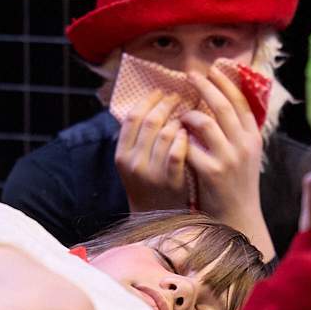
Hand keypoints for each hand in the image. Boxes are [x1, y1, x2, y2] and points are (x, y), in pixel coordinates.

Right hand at [114, 91, 190, 213]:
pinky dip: (184, 139)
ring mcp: (152, 173)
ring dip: (178, 121)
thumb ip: (136, 137)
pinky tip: (189, 135)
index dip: (147, 100)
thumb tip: (147, 103)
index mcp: (121, 155)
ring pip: (166, 133)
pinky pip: (178, 151)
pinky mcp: (171, 181)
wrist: (157, 217)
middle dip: (166, 105)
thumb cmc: (147, 183)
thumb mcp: (132, 162)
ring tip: (184, 118)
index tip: (159, 91)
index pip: (132, 117)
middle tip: (177, 97)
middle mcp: (134, 163)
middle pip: (150, 121)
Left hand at [183, 62, 273, 258]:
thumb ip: (236, 131)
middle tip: (190, 74)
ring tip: (180, 112)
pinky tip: (175, 136)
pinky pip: (191, 147)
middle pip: (222, 106)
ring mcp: (229, 158)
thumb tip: (221, 102)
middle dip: (205, 86)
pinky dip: (181, 138)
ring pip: (205, 122)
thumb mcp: (245, 154)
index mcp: (253, 137)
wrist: (238, 218)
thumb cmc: (237, 184)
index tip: (212, 69)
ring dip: (189, 114)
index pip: (240, 101)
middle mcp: (244, 144)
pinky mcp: (213, 172)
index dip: (226, 83)